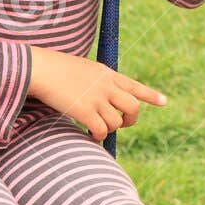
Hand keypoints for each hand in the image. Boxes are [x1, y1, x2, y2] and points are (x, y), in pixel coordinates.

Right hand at [28, 47, 165, 141]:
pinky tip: (90, 135)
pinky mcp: (85, 111)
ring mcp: (97, 99)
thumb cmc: (55, 68)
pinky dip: (98, 136)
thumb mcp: (83, 69)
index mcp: (107, 74)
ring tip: (96, 127)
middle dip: (130, 120)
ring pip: (116, 122)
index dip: (150, 95)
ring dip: (108, 129)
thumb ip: (97, 81)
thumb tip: (103, 99)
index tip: (164, 102)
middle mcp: (107, 86)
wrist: (41, 69)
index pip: (135, 86)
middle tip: (121, 125)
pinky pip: (101, 130)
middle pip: (133, 107)